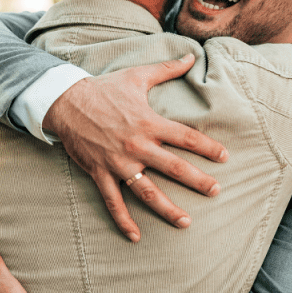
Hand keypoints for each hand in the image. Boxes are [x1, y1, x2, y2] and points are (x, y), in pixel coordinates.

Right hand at [43, 53, 227, 241]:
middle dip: (198, 181)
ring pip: (148, 191)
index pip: (186, 138)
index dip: (207, 147)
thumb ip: (167, 69)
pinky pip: (114, 202)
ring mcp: (119, 162)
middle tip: (216, 191)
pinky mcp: (101, 173)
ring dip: (167, 208)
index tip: (224, 157)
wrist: (66, 102)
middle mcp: (137, 145)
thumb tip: (191, 56)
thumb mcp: (137, 76)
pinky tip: (135, 236)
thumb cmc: (104, 88)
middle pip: (174, 167)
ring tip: (186, 222)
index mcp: (149, 123)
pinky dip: (124, 220)